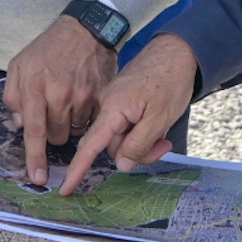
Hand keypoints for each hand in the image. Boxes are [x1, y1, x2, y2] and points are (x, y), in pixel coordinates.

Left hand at [5, 12, 118, 186]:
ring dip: (69, 124)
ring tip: (67, 100)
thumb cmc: (49, 47)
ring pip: (74, 132)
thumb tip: (20, 123)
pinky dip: (85, 117)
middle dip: (52, 131)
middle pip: (56, 137)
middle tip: (52, 111)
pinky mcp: (101, 95)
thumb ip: (13, 95)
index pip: (35, 132)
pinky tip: (81, 99)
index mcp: (35, 87)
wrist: (84, 29)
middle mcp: (59, 93)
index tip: (38, 178)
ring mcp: (82, 95)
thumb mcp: (19, 64)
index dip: (36, 158)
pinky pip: (91, 122)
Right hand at [58, 33, 195, 194]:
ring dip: (142, 143)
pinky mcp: (123, 102)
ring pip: (122, 138)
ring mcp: (115, 103)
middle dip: (137, 153)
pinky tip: (157, 124)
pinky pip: (127, 126)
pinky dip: (141, 132)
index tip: (64, 189)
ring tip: (164, 133)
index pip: (90, 146)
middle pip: (113, 146)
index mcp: (113, 108)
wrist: (176, 51)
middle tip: (163, 147)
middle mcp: (108, 106)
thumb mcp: (159, 118)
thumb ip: (139, 144)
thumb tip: (121, 165)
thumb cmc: (170, 80)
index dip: (77, 170)